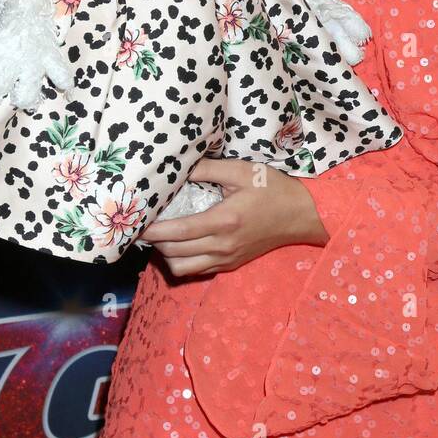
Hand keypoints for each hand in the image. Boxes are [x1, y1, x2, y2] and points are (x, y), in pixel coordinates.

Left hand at [140, 156, 329, 277]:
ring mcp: (226, 259)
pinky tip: (181, 243)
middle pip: (174, 253)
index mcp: (224, 221)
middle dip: (154, 241)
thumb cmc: (273, 189)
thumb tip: (179, 166)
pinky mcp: (230, 264)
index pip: (178, 231)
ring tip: (163, 234)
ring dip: (167, 254)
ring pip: (182, 269)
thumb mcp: (242, 171)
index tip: (135, 222)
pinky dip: (183, 261)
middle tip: (144, 224)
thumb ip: (208, 168)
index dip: (152, 230)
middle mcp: (222, 246)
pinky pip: (197, 271)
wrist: (302, 215)